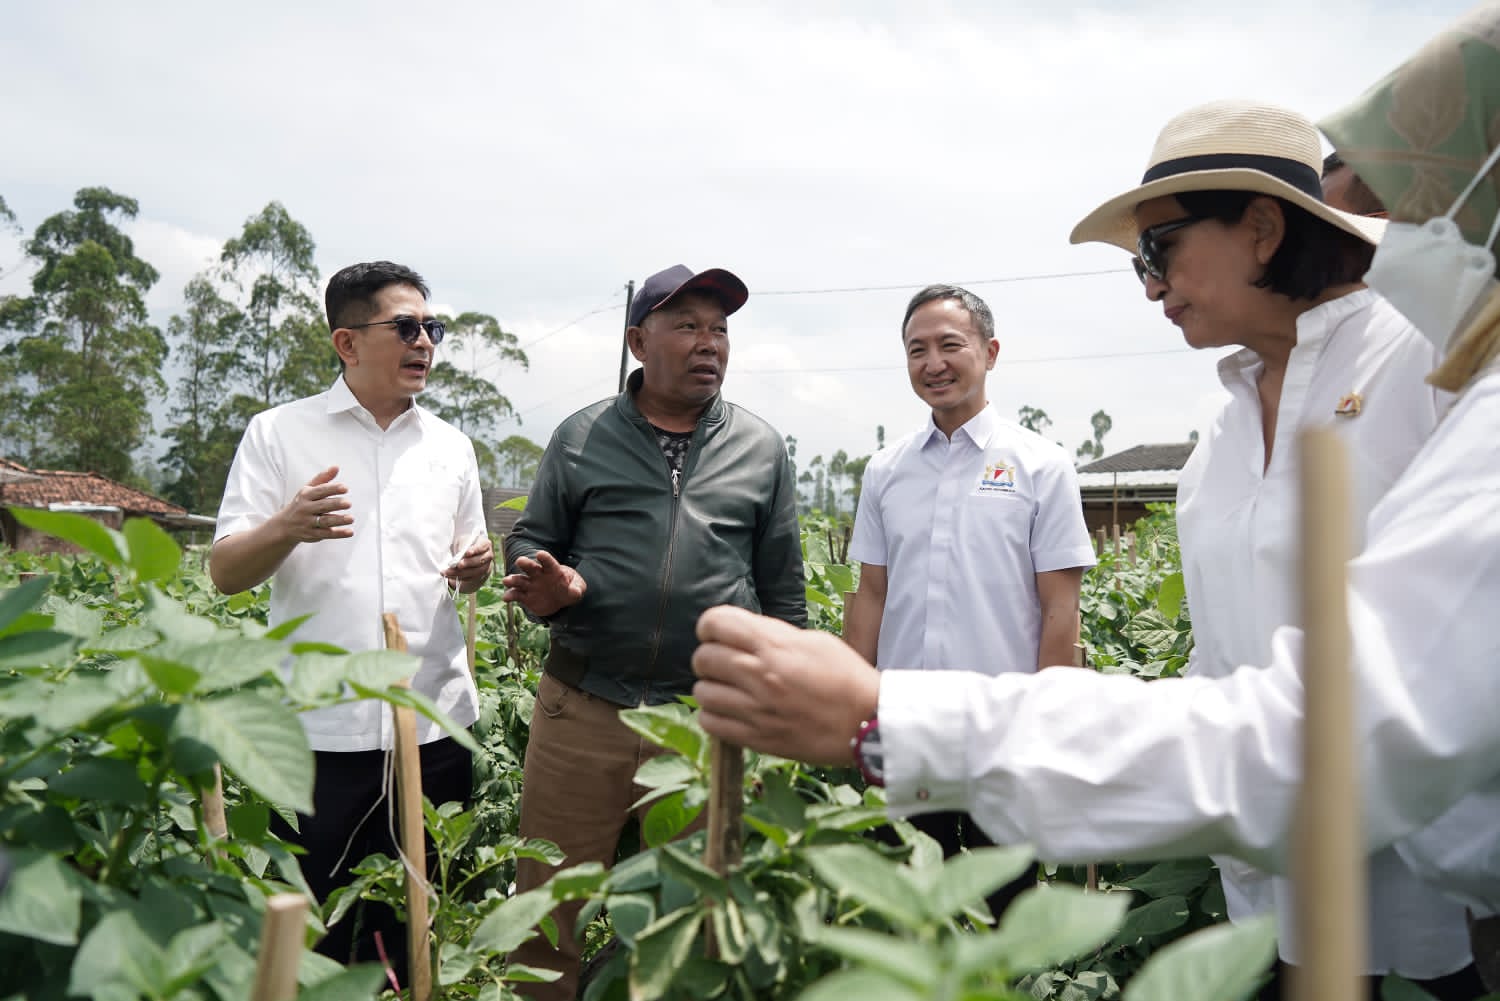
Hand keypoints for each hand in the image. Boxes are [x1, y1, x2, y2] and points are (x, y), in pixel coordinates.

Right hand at [278, 466, 352, 543]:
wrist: (284, 526)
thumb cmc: (302, 503)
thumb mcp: (308, 490)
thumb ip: (323, 479)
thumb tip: (336, 467)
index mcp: (306, 495)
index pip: (320, 491)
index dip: (332, 489)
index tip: (345, 488)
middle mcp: (306, 509)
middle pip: (322, 506)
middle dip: (335, 504)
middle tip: (348, 503)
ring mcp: (308, 522)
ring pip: (324, 521)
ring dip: (338, 520)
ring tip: (351, 518)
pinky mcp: (312, 534)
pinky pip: (326, 534)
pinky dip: (338, 533)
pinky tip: (350, 532)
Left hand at [443, 536, 494, 592]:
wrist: (468, 553)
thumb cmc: (465, 544)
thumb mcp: (463, 540)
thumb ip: (463, 546)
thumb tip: (460, 554)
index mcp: (486, 544)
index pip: (482, 547)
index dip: (475, 550)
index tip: (467, 553)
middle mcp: (488, 556)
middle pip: (479, 561)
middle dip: (468, 563)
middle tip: (458, 564)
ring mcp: (485, 567)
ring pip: (474, 572)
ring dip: (460, 573)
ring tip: (448, 572)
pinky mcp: (478, 575)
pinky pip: (469, 578)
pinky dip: (459, 577)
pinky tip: (449, 575)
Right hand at [501, 550, 585, 616]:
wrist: (560, 600)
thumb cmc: (569, 589)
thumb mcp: (577, 588)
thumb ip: (577, 588)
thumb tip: (576, 591)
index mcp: (552, 570)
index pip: (548, 562)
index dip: (544, 557)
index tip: (540, 554)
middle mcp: (538, 575)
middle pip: (530, 567)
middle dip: (525, 563)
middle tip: (520, 561)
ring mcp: (530, 585)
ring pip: (519, 580)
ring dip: (512, 580)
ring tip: (506, 581)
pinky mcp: (525, 596)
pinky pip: (516, 595)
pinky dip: (510, 595)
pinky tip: (506, 598)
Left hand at [692, 605, 879, 764]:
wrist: (867, 721)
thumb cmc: (846, 676)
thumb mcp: (814, 640)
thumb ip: (774, 635)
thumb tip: (743, 635)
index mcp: (774, 645)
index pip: (715, 623)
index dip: (710, 626)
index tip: (716, 633)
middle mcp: (759, 675)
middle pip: (702, 658)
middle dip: (709, 657)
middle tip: (724, 664)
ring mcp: (756, 709)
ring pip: (702, 693)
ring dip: (711, 688)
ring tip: (729, 690)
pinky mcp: (757, 738)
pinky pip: (711, 723)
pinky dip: (714, 716)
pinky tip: (731, 712)